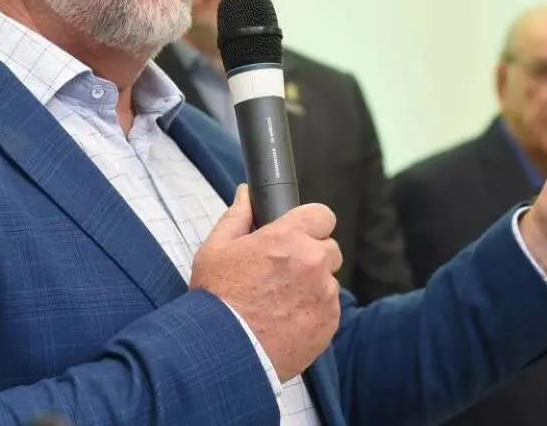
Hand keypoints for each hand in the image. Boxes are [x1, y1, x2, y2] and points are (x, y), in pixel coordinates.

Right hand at [190, 184, 342, 381]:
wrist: (225, 351)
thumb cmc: (217, 297)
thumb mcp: (216, 249)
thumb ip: (237, 216)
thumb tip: (246, 194)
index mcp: (288, 237)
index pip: (323, 214)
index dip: (310, 223)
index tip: (298, 234)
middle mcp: (313, 261)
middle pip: (329, 247)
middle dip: (312, 255)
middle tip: (285, 271)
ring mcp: (324, 294)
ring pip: (329, 280)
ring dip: (314, 285)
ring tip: (282, 301)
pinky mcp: (329, 323)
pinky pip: (329, 308)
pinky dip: (314, 311)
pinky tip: (288, 320)